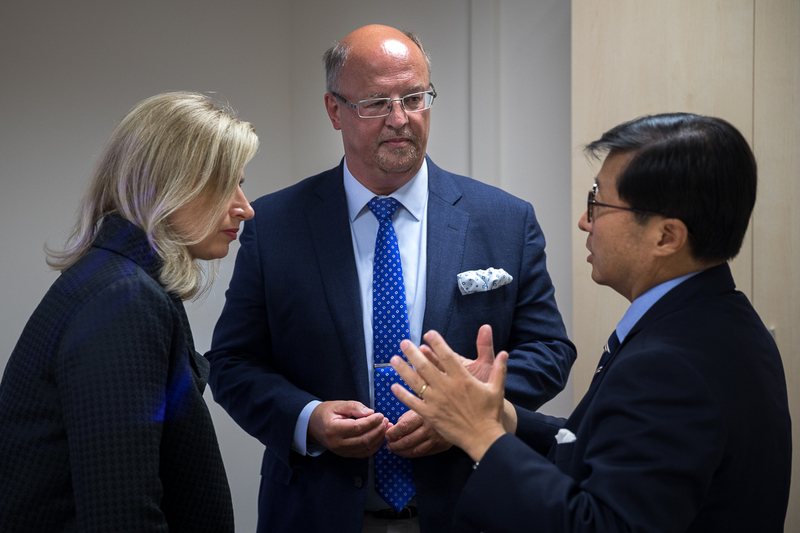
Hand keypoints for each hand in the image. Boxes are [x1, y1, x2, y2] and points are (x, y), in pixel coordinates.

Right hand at [308, 400, 387, 457]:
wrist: (313, 426)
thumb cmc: (325, 413)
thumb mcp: (338, 405)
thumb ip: (354, 407)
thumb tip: (370, 413)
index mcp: (333, 429)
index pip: (357, 427)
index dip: (372, 422)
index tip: (380, 415)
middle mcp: (337, 443)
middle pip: (364, 439)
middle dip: (378, 430)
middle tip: (385, 420)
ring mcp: (341, 451)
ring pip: (366, 448)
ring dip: (379, 438)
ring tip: (385, 427)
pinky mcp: (346, 454)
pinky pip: (364, 453)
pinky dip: (375, 446)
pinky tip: (380, 436)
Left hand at [385, 409, 452, 457]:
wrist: (456, 413)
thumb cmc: (433, 408)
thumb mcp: (419, 407)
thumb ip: (406, 419)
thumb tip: (392, 429)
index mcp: (423, 415)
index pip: (404, 427)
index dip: (393, 433)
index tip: (387, 434)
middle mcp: (430, 428)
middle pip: (408, 441)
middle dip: (395, 445)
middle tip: (389, 445)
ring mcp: (436, 439)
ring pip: (415, 451)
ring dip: (402, 452)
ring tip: (395, 450)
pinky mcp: (441, 446)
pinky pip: (424, 453)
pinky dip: (413, 454)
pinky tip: (407, 452)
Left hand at [391, 330, 507, 462]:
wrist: (483, 438)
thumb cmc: (490, 414)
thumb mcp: (497, 388)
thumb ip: (499, 369)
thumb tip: (504, 353)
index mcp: (462, 379)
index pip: (446, 356)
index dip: (436, 343)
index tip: (428, 333)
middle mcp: (447, 387)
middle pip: (425, 366)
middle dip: (412, 352)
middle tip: (403, 342)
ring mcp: (437, 401)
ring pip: (415, 382)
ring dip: (403, 370)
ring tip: (394, 359)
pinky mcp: (430, 415)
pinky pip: (412, 403)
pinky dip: (402, 394)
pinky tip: (393, 386)